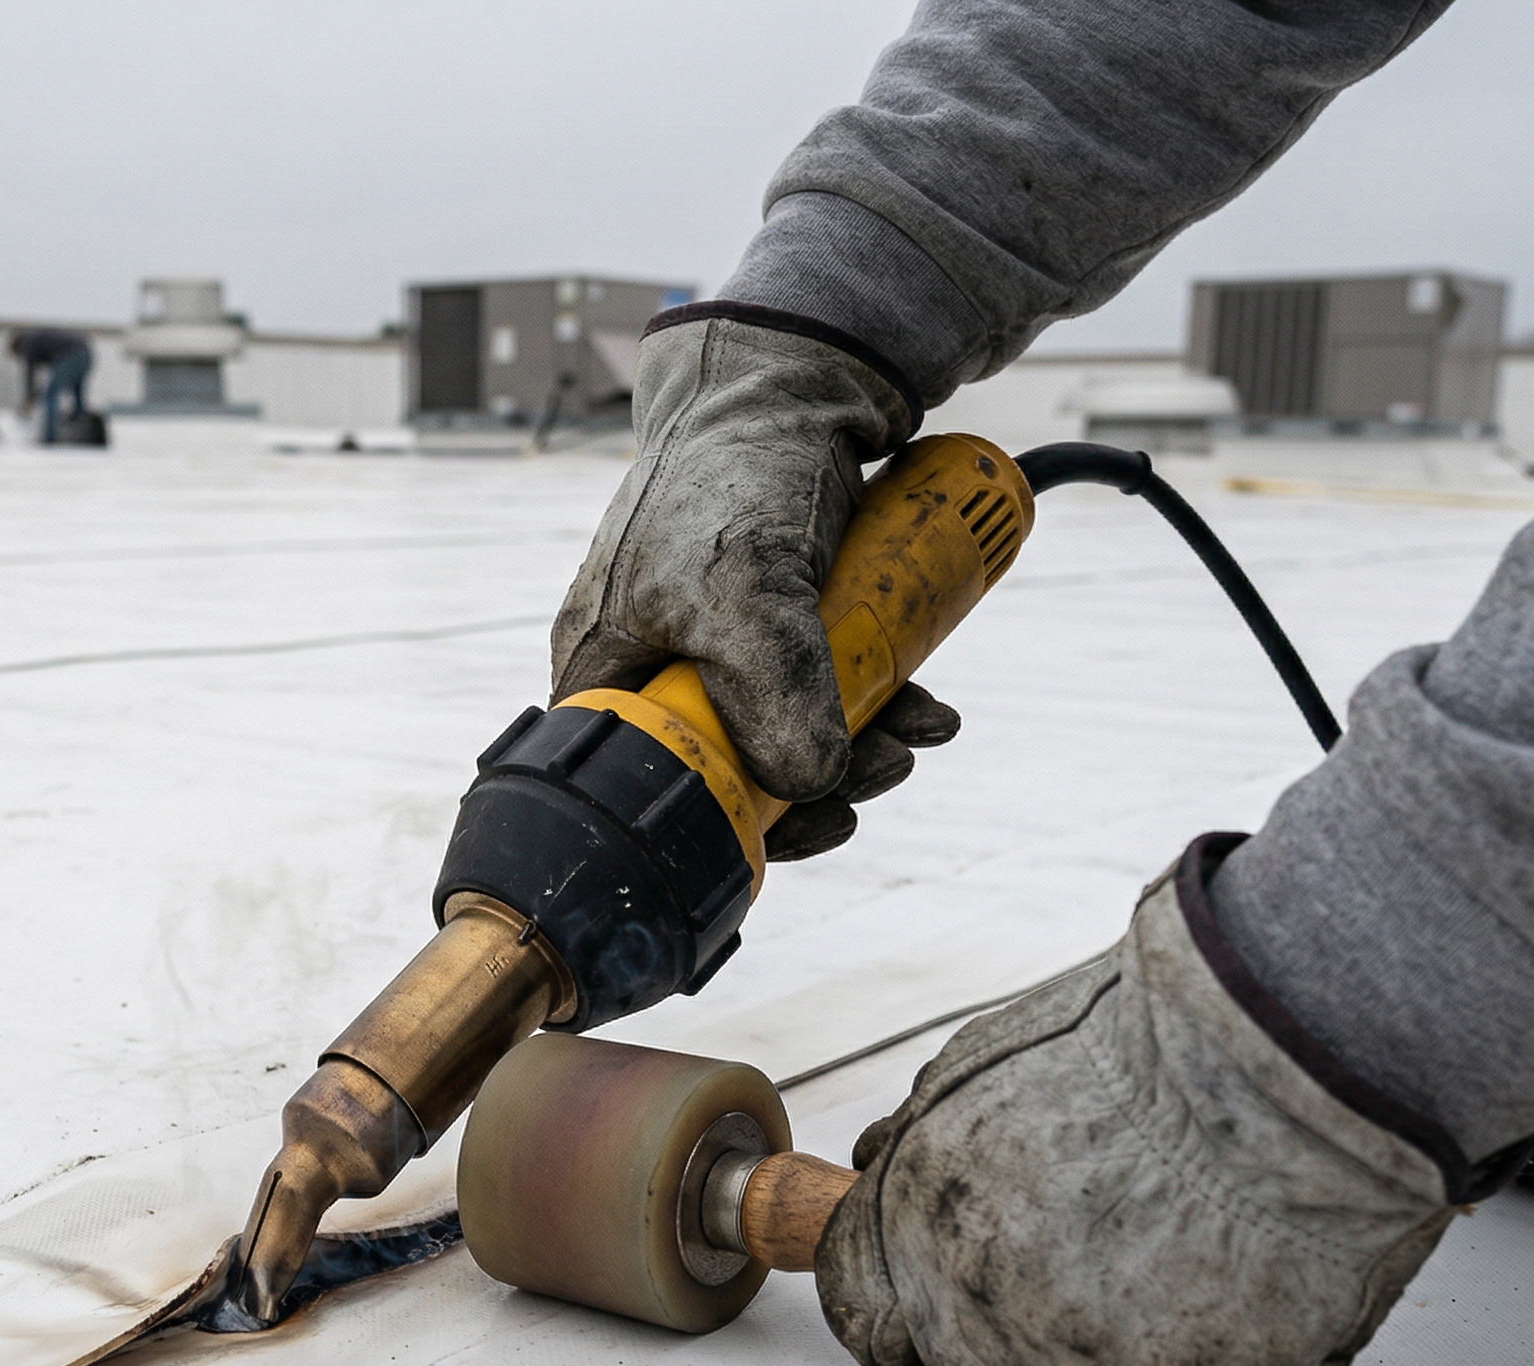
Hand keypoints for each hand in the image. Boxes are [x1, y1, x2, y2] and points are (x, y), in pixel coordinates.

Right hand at [553, 306, 936, 856]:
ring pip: (787, 725)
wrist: (794, 374)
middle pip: (730, 762)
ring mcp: (715, 635)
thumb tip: (814, 784)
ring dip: (864, 739)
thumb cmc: (735, 472)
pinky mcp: (772, 612)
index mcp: (606, 665)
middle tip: (885, 770)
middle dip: (821, 777)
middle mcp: (653, 658)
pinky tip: (927, 700)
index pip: (649, 780)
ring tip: (922, 729)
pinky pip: (821, 681)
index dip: (731, 816)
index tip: (811, 822)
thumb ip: (772, 693)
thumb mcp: (747, 590)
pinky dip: (876, 695)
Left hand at [814, 836, 1526, 1365]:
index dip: (900, 1299)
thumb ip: (919, 1144)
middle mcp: (991, 1328)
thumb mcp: (985, 1062)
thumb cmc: (1153, 1040)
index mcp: (919, 1232)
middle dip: (1009, 1335)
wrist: (1297, 1059)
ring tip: (1192, 1254)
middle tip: (1098, 1260)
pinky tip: (1259, 1298)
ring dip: (1123, 1359)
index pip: (861, 1316)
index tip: (936, 1285)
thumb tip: (874, 1169)